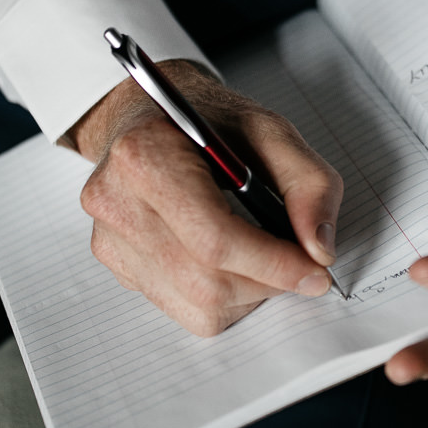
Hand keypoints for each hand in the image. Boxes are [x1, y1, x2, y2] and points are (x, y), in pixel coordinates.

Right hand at [65, 61, 343, 335]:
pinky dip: (222, 297)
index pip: (213, 238)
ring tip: (264, 255)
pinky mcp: (115, 264)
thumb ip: (309, 184)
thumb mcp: (272, 131)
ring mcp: (108, 238)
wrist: (152, 117)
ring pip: (197, 306)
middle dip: (267, 282)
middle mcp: (115, 201)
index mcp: (146, 156)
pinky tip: (228, 259)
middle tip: (302, 264)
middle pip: (206, 282)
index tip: (316, 271)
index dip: (273, 264)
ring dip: (248, 293)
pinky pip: (183, 309)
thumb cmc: (209, 122)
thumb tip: (319, 250)